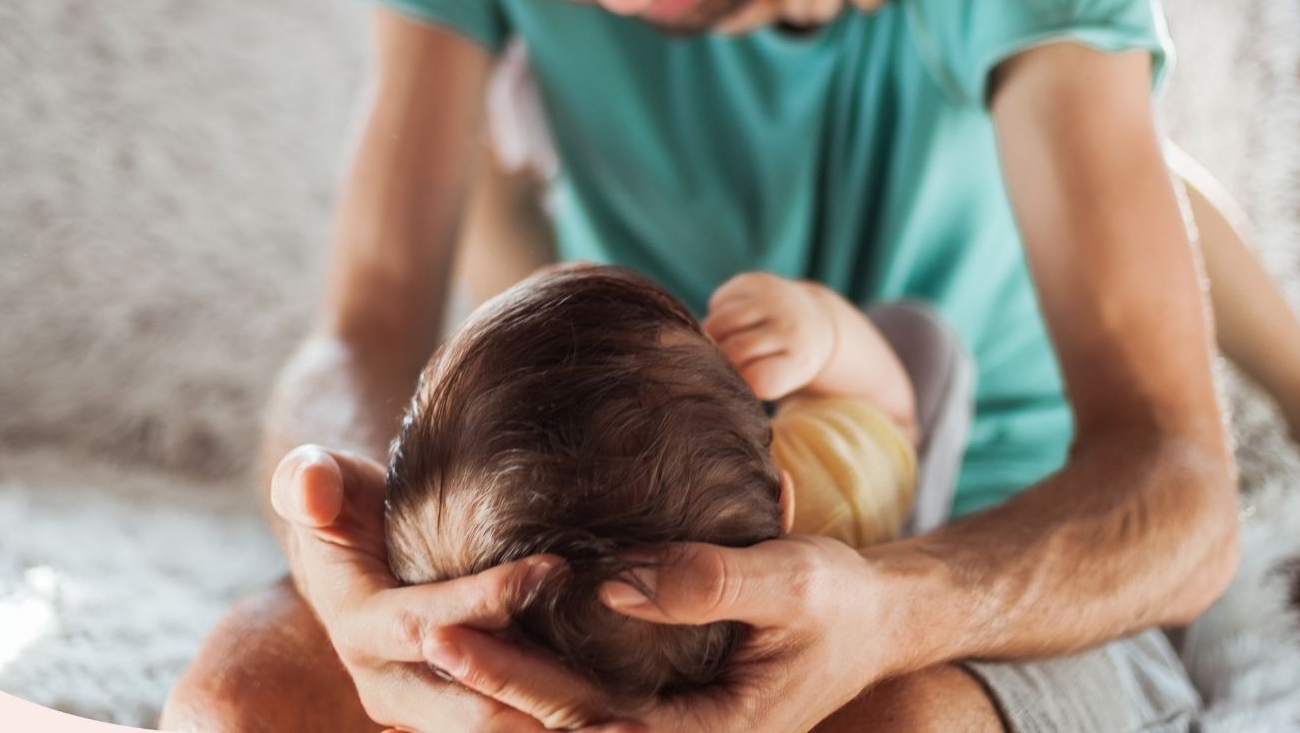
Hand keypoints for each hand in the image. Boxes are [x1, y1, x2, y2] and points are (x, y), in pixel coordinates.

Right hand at [275, 445, 622, 731]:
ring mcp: (425, 709)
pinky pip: (510, 731)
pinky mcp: (458, 712)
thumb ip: (307, 480)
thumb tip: (306, 489)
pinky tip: (625, 722)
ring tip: (634, 723)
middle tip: (617, 691)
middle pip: (470, 708)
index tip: (551, 568)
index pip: (427, 624)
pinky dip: (560, 730)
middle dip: (542, 701)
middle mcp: (391, 685)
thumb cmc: (343, 504)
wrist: (349, 552)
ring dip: (560, 731)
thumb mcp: (317, 483)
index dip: (486, 599)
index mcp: (361, 629)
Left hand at [430, 536, 889, 732]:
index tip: (451, 634)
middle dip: (490, 690)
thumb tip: (606, 582)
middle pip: (567, 731)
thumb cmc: (839, 598)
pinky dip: (542, 681)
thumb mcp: (790, 581)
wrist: (878, 620)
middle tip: (421, 635)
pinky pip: (593, 701)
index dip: (514, 683)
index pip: (589, 721)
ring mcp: (674, 728)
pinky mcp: (667, 705)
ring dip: (507, 689)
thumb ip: (705, 583)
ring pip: (574, 723)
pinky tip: (496, 641)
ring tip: (438, 639)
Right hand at [702, 272, 844, 400]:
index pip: (758, 378)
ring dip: (711, 336)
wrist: (810, 319)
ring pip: (719, 323)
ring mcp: (773, 300)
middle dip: (718, 360)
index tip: (738, 382)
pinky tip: (734, 321)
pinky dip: (717, 314)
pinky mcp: (755, 281)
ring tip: (720, 344)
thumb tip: (701, 367)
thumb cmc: (782, 361)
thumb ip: (746, 381)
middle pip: (734, 350)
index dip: (740, 383)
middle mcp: (790, 326)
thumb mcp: (777, 381)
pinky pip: (718, 302)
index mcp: (799, 360)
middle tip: (719, 364)